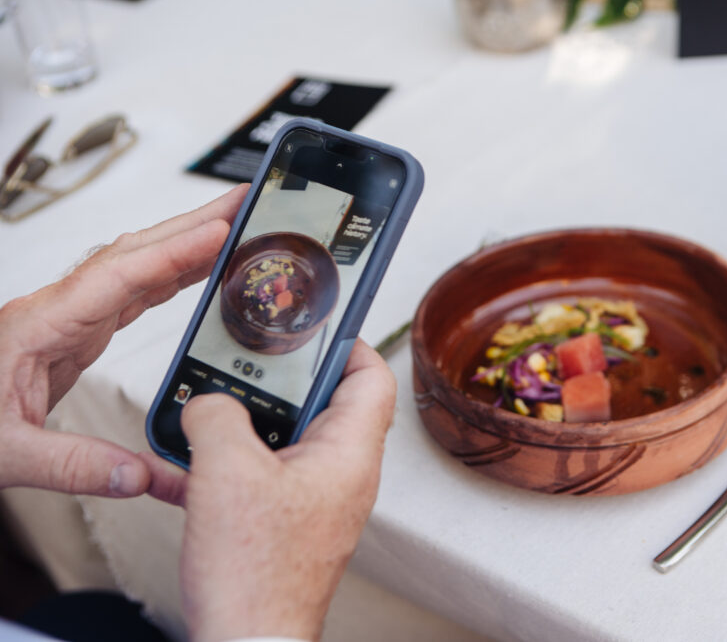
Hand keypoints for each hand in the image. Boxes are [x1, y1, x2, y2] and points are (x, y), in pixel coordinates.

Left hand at [0, 184, 247, 496]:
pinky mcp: (77, 332)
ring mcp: (69, 317)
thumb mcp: (5, 453)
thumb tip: (139, 473)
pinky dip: (172, 274)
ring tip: (236, 226)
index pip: (118, 277)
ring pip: (138, 265)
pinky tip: (197, 271)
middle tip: (245, 202)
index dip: (174, 253)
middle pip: (136, 252)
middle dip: (194, 223)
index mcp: (40, 325)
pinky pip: (134, 291)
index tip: (220, 232)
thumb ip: (73, 464)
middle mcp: (58, 310)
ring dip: (188, 242)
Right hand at [144, 340, 396, 641]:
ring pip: (283, 441)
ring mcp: (313, 500)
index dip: (349, 342)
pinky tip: (180, 469)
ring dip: (242, 425)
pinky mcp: (283, 523)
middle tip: (245, 365)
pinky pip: (257, 478)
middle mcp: (340, 475)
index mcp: (348, 454)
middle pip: (322, 404)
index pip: (372, 377)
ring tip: (205, 412)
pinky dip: (224, 467)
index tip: (316, 324)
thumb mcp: (226, 473)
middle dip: (279, 382)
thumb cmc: (258, 576)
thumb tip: (208, 402)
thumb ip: (217, 417)